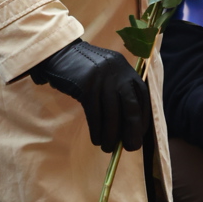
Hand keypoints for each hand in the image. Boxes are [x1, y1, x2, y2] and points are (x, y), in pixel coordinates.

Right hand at [30, 40, 150, 152]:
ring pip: (112, 114)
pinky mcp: (86, 85)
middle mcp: (117, 71)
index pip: (142, 95)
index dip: (144, 116)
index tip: (140, 133)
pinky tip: (96, 139)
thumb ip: (118, 90)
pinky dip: (97, 130)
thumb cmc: (82, 68)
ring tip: (108, 148)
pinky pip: (95, 114)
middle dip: (132, 130)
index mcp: (125, 68)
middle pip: (131, 106)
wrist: (58, 53)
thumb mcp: (106, 72)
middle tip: (130, 147)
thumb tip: (127, 126)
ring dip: (111, 135)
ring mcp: (102, 77)